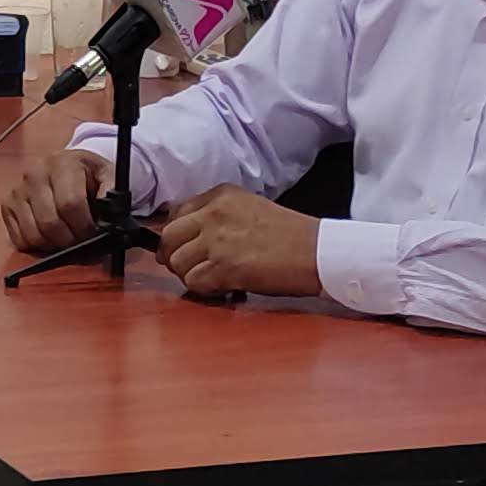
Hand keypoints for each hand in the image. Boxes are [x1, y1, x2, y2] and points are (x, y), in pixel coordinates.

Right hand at [0, 149, 109, 255]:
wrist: (67, 165)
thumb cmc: (88, 175)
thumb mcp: (107, 175)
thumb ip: (112, 194)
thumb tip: (109, 219)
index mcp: (61, 162)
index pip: (70, 204)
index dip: (84, 226)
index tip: (94, 235)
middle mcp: (34, 173)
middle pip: (50, 222)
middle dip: (70, 241)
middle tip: (82, 244)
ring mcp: (18, 189)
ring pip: (33, 234)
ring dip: (53, 246)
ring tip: (67, 241)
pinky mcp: (7, 204)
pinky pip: (18, 238)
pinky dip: (36, 246)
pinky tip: (50, 238)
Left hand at [156, 186, 322, 301]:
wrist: (317, 252)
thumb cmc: (289, 234)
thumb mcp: (248, 208)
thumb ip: (216, 215)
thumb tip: (184, 236)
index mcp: (221, 196)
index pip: (175, 213)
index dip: (175, 235)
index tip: (181, 247)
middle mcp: (214, 214)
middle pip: (168, 237)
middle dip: (173, 256)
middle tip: (190, 267)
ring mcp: (218, 241)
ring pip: (177, 263)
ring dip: (191, 275)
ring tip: (213, 277)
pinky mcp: (225, 268)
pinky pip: (194, 282)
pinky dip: (205, 289)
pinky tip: (224, 286)